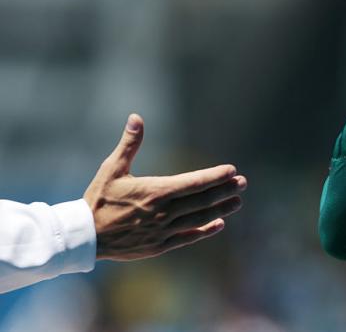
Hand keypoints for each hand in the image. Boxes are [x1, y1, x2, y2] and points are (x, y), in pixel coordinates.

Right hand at [83, 113, 246, 260]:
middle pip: (202, 200)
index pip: (194, 182)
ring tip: (238, 202)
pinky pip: (188, 237)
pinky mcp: (160, 245)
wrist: (85, 237)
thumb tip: (136, 117)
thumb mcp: (112, 169)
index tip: (232, 170)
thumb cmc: (98, 199)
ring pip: (199, 218)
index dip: (215, 176)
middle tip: (243, 183)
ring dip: (221, 210)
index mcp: (156, 191)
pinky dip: (205, 230)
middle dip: (225, 190)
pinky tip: (219, 224)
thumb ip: (129, 144)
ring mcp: (163, 230)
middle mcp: (164, 211)